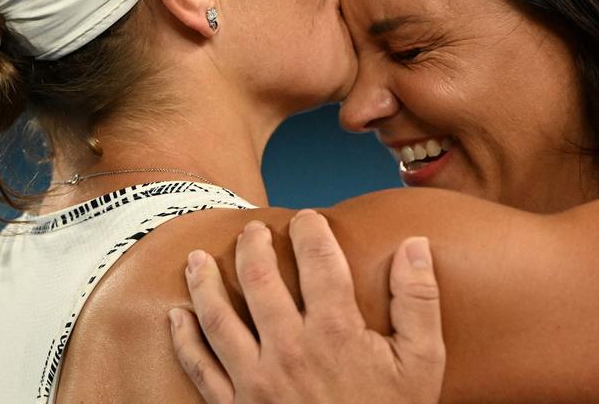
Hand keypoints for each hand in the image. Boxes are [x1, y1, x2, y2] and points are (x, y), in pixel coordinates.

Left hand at [168, 210, 444, 403]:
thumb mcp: (422, 363)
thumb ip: (419, 301)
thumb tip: (415, 246)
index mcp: (336, 332)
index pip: (319, 262)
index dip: (311, 232)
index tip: (307, 218)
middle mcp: (290, 350)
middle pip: (260, 280)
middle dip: (252, 246)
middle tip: (252, 230)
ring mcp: (257, 381)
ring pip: (219, 318)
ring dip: (204, 283)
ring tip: (197, 259)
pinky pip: (200, 369)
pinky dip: (184, 339)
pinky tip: (177, 317)